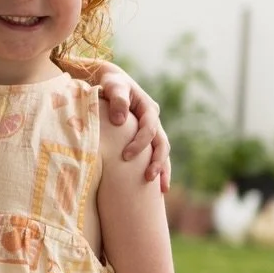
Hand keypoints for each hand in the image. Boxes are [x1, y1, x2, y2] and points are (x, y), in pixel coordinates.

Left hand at [95, 63, 171, 193]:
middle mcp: (153, 120)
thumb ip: (118, 99)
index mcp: (148, 108)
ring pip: (162, 152)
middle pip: (162, 143)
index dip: (140, 143)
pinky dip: (158, 169)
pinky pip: (154, 155)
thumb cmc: (110, 84)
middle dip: (157, 162)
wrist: (111, 83)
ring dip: (163, 169)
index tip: (126, 156)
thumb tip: (120, 121)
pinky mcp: (145, 138)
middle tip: (148, 178)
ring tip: (162, 190)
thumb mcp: (113, 86)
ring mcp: (151, 130)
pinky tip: (156, 188)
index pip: (149, 128)